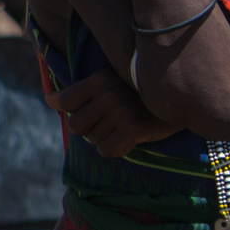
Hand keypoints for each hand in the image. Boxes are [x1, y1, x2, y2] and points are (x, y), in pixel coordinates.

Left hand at [50, 71, 172, 158]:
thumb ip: (78, 93)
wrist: (181, 101)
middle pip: (76, 126)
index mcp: (100, 78)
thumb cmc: (139, 96)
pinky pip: (106, 151)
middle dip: (90, 130)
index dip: (76, 111)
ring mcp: (121, 110)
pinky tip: (130, 139)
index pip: (66, 101)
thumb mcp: (109, 86)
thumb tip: (48, 99)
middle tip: (110, 124)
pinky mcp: (133, 128)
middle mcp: (108, 92)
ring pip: (92, 140)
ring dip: (106, 140)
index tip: (93, 110)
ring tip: (125, 128)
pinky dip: (116, 150)